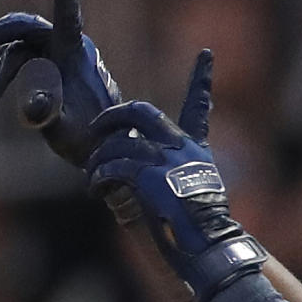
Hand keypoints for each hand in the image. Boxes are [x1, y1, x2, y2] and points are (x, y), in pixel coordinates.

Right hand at [0, 0, 119, 165]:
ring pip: (17, 49)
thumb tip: (32, 105)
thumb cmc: (89, 142)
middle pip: (24, 27)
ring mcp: (55, 56)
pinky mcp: (48, 67)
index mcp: (76, 53)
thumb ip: (50, 117)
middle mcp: (66, 47)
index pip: (68, 15)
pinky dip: (3, 74)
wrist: (98, 151)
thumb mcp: (67, 133)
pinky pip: (19, 60)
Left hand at [86, 52, 265, 301]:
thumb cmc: (200, 232)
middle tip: (98, 131)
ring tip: (93, 176)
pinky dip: (100, 176)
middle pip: (140, 113)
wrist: (208, 247)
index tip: (205, 55)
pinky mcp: (149, 176)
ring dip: (99, 159)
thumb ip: (173, 178)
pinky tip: (96, 187)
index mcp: (195, 150)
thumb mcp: (195, 196)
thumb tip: (145, 177)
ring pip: (118, 143)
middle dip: (112, 119)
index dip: (202, 80)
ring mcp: (165, 160)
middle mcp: (181, 148)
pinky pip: (113, 166)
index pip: (199, 108)